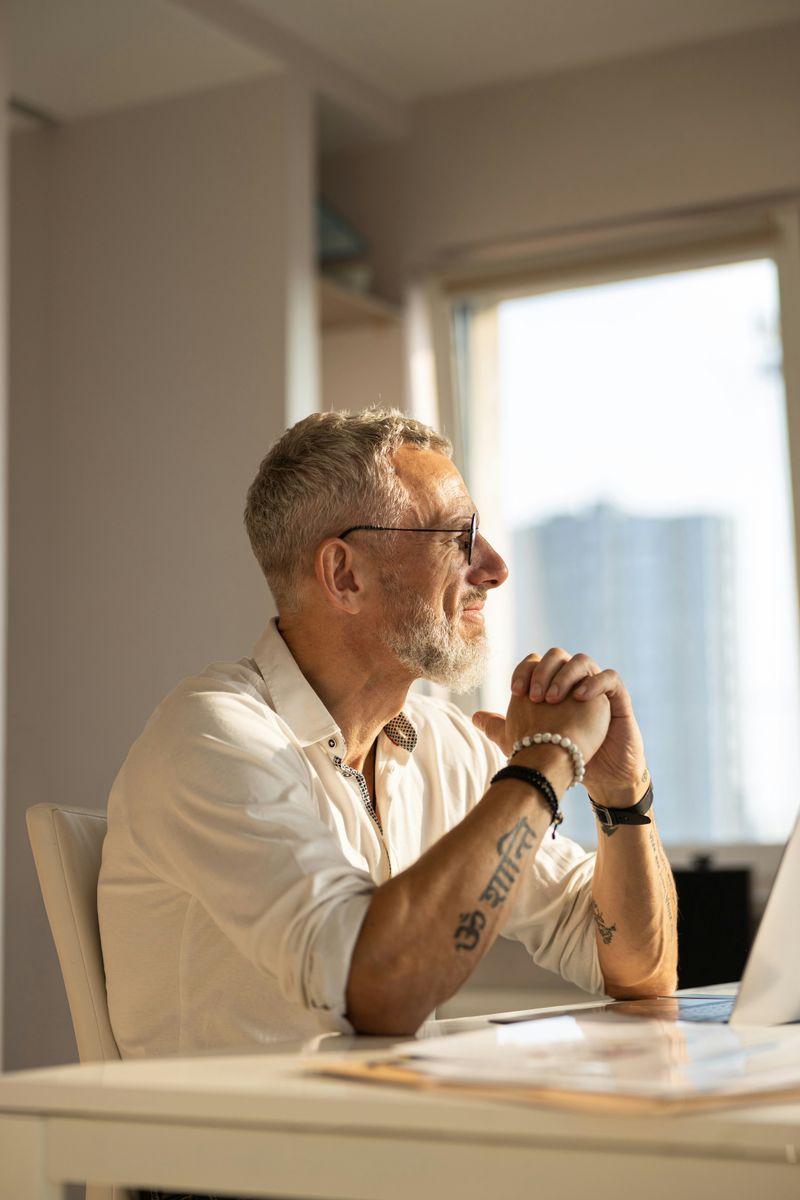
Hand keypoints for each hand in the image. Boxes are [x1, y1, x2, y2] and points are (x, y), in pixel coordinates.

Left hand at [474, 649, 647, 804]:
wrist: (598, 775)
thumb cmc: (565, 756)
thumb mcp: (526, 740)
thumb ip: (502, 726)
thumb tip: (475, 717)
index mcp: (553, 685)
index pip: (536, 662)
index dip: (524, 671)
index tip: (515, 692)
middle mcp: (574, 681)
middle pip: (557, 655)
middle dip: (543, 671)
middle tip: (534, 697)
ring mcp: (597, 687)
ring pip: (582, 661)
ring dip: (565, 675)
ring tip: (553, 699)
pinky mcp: (618, 699)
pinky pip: (610, 678)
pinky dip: (594, 683)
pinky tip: (579, 698)